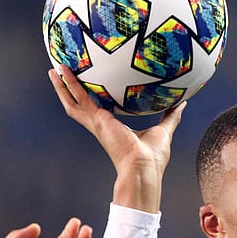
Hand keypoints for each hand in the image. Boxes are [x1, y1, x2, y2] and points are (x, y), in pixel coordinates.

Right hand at [49, 65, 184, 211]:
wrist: (144, 168)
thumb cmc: (153, 157)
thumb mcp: (164, 130)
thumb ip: (171, 116)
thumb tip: (182, 103)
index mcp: (113, 128)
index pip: (97, 110)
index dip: (90, 99)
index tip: (87, 85)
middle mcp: (101, 125)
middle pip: (79, 105)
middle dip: (69, 91)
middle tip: (61, 74)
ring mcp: (97, 123)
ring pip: (72, 101)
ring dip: (62, 86)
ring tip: (54, 69)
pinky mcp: (97, 119)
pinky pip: (79, 97)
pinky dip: (69, 85)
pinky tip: (62, 71)